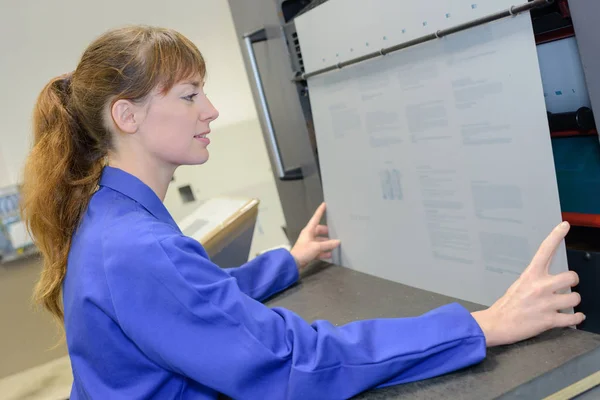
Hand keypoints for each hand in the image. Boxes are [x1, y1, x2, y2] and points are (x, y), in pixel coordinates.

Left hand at [290, 203, 340, 269]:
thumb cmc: (302, 252)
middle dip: (328, 234)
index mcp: (309, 230)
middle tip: (336, 234)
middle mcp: (309, 235)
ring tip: (335, 246)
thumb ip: (328, 244)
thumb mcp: (317, 247)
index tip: (324, 205)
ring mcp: (309, 243)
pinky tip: (330, 255)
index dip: (320, 211)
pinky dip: (324, 252)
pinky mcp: (309, 251)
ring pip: (320, 241)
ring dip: (327, 244)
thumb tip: (337, 242)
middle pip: (320, 231)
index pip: (316, 218)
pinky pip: (319, 250)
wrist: (293, 263)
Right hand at [472, 221, 584, 346]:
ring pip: (575, 298)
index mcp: (530, 275)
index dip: (556, 236)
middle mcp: (540, 287)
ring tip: (564, 305)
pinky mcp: (549, 320)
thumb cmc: (507, 305)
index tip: (564, 225)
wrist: (496, 324)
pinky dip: (576, 318)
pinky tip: (574, 317)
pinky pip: (573, 318)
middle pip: (571, 277)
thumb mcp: (519, 285)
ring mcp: (546, 303)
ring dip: (572, 303)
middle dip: (572, 283)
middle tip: (567, 287)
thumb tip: (553, 280)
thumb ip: (536, 280)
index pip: (545, 250)